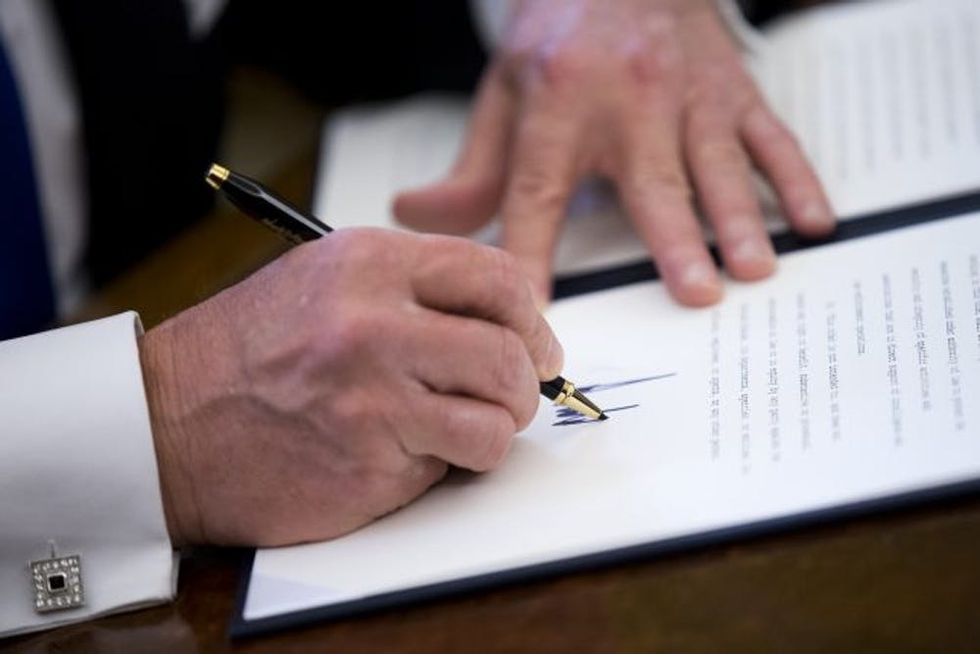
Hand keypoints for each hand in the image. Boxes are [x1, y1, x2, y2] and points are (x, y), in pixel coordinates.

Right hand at [139, 229, 562, 546]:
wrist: (166, 423)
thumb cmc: (246, 353)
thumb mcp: (325, 282)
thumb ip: (414, 290)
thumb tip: (503, 320)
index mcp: (369, 264)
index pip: (497, 277)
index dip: (532, 317)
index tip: (535, 343)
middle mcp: (374, 323)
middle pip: (510, 352)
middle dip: (526, 383)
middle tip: (513, 396)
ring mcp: (372, 397)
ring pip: (496, 418)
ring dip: (493, 431)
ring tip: (461, 430)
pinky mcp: (368, 463)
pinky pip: (450, 466)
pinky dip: (446, 467)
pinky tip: (409, 456)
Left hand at [394, 0, 833, 305]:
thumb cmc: (557, 41)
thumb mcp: (502, 94)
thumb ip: (470, 167)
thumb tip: (413, 218)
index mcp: (558, 106)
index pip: (537, 191)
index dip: (531, 251)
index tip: (535, 309)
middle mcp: (626, 101)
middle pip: (649, 181)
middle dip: (673, 239)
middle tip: (696, 293)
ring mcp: (687, 95)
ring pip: (717, 163)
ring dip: (739, 218)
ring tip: (754, 270)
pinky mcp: (732, 91)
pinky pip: (770, 136)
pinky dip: (795, 179)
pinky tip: (814, 223)